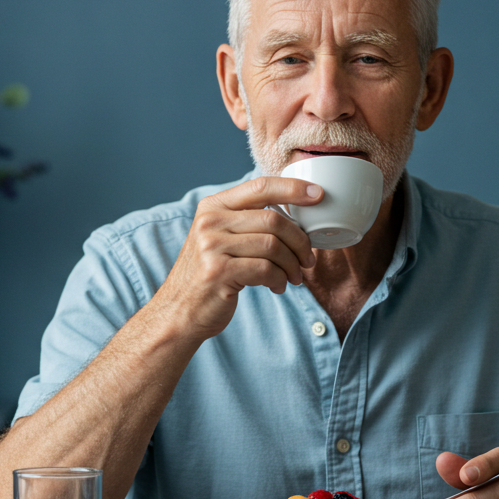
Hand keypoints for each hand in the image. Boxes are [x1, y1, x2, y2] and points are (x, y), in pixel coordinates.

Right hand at [156, 176, 321, 338]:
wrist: (179, 311)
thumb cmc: (210, 274)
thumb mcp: (221, 238)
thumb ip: (248, 221)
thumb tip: (296, 214)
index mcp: (213, 206)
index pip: (260, 186)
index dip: (293, 188)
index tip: (318, 195)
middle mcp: (210, 221)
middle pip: (273, 220)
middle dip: (300, 241)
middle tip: (308, 259)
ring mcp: (211, 246)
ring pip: (273, 246)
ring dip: (292, 264)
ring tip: (295, 277)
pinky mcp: (218, 272)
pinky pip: (265, 270)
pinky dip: (279, 279)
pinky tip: (277, 286)